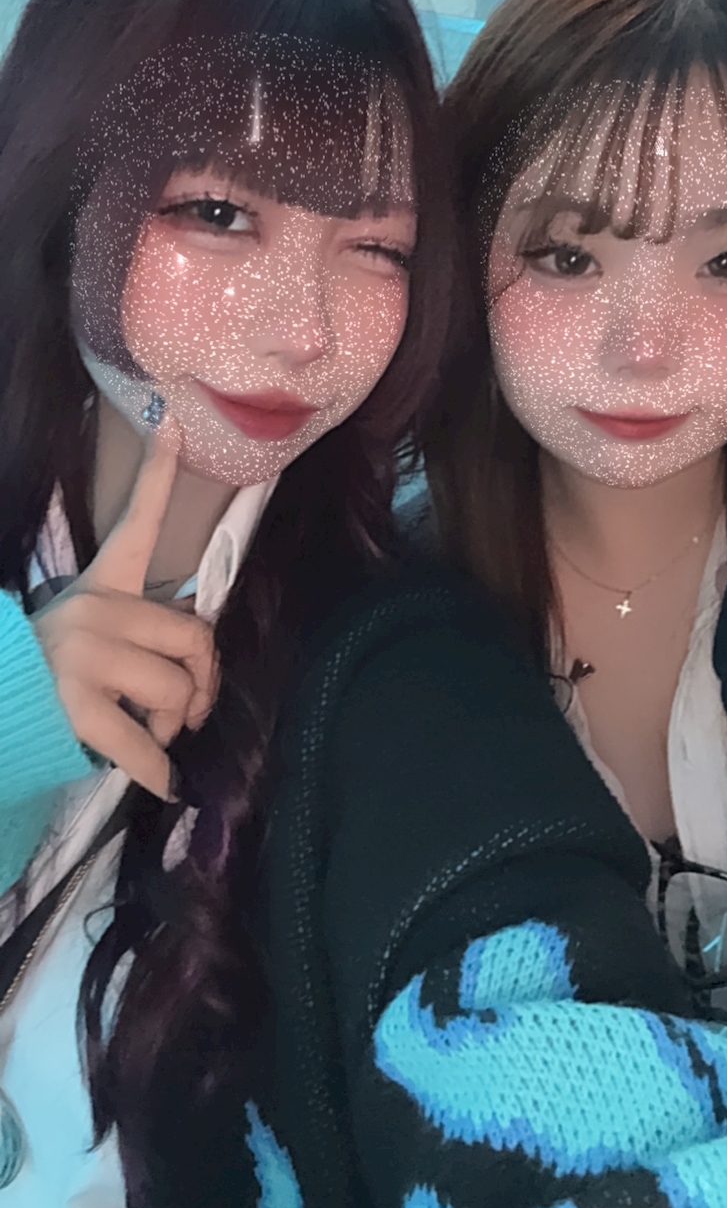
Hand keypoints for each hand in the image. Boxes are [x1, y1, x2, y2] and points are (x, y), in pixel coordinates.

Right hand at [32, 420, 217, 800]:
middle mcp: (92, 610)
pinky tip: (160, 783)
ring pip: (177, 692)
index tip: (173, 424)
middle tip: (183, 713)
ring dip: (170, 728)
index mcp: (98, 588)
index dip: (158, 474)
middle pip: (195, 640)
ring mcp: (82, 654)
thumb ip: (141, 637)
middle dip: (199, 687)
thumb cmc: (46, 681)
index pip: (135, 524)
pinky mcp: (74, 703)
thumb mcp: (87, 638)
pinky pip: (144, 744)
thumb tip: (198, 683)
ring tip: (144, 735)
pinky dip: (157, 772)